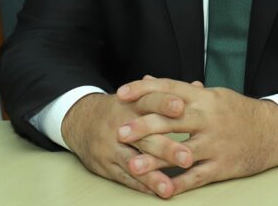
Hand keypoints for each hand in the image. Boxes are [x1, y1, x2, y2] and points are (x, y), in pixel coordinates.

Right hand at [61, 91, 193, 197]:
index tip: (182, 107)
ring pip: (133, 161)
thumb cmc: (120, 109)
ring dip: (152, 175)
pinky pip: (124, 178)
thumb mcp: (138, 96)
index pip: (148, 101)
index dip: (164, 103)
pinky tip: (156, 192)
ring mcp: (111, 147)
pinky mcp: (104, 164)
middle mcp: (120, 125)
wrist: (79, 120)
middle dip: (166, 148)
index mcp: (131, 105)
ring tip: (169, 188)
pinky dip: (141, 185)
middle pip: (145, 137)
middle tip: (187, 157)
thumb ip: (168, 95)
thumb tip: (198, 85)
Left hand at [116, 78, 277, 196]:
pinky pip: (198, 177)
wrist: (273, 131)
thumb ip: (177, 91)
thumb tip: (146, 80)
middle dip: (144, 126)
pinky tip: (162, 189)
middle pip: (172, 119)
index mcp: (204, 98)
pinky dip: (179, 183)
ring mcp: (216, 143)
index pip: (169, 88)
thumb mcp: (211, 95)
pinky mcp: (223, 165)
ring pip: (182, 151)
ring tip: (133, 165)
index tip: (121, 93)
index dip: (144, 90)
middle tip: (120, 132)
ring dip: (155, 159)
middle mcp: (208, 118)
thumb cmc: (236, 112)